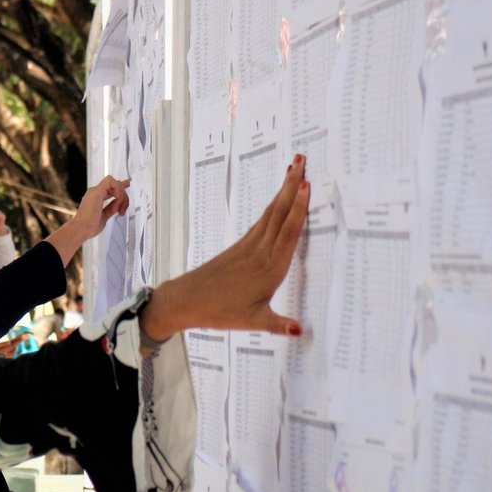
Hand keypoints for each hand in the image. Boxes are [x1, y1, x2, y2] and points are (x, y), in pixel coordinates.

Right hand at [46, 176, 129, 264]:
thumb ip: (110, 209)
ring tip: (116, 210)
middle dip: (124, 197)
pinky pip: (111, 182)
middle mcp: (95, 193)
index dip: (120, 186)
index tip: (128, 183)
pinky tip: (117, 199)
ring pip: (115, 183)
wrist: (81, 230)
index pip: (110, 188)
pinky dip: (117, 190)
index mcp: (96, 198)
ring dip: (121, 196)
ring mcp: (95, 191)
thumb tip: (117, 205)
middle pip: (115, 185)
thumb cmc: (89, 227)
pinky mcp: (96, 191)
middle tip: (122, 211)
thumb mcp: (105, 216)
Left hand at [140, 156, 309, 340]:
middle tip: (303, 160)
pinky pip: (261, 222)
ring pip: (270, 214)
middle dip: (292, 186)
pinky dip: (273, 207)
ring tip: (294, 169)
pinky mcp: (239, 247)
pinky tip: (278, 199)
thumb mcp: (252, 322)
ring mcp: (249, 247)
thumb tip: (301, 331)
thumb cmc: (219, 312)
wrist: (185, 301)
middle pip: (279, 214)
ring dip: (283, 191)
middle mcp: (260, 252)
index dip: (298, 208)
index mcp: (268, 269)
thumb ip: (278, 325)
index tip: (305, 183)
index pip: (287, 233)